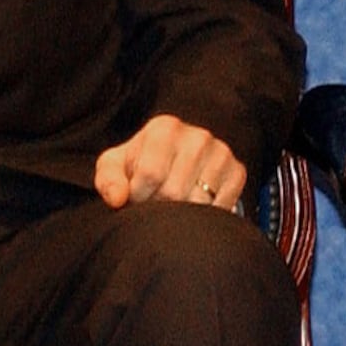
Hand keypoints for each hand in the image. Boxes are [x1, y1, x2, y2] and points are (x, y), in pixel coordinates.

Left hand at [93, 114, 250, 212]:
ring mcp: (221, 153)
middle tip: (155, 205)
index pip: (151, 173)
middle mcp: (198, 136)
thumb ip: (108, 180)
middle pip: (174, 191)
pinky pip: (219, 207)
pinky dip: (203, 217)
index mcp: (164, 128)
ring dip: (181, 215)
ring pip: (198, 203)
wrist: (177, 161)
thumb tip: (118, 198)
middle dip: (159, 208)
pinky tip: (193, 209)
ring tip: (172, 206)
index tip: (136, 199)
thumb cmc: (140, 164)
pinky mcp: (237, 171)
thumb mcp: (115, 166)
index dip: (139, 196)